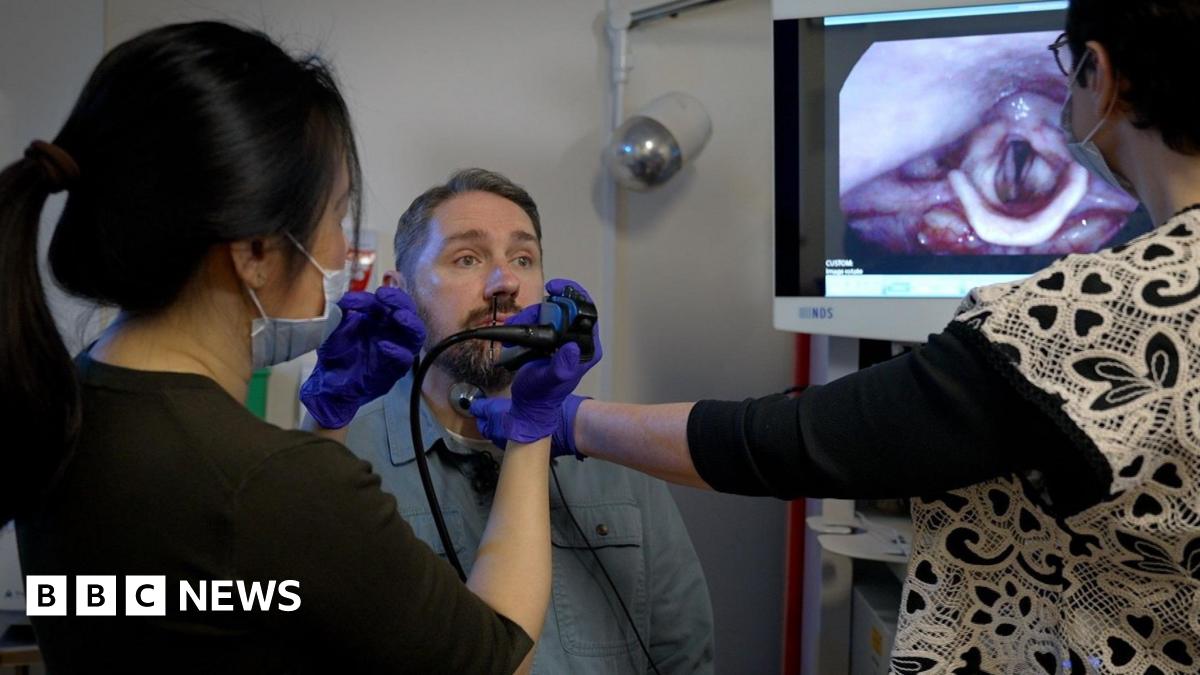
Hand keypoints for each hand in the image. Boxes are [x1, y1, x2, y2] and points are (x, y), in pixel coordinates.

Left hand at [300, 287, 425, 428]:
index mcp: (377, 319)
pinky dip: (398, 351)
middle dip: (399, 300)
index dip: (372, 297)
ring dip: (410, 322)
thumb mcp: (332, 332)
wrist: (329, 386)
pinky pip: (405, 359)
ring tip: (398, 316)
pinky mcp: (395, 370)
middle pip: (407, 311)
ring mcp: (396, 350)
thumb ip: (340, 316)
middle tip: (384, 296)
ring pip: (416, 333)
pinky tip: (384, 346)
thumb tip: (345, 300)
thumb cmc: (334, 356)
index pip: (385, 301)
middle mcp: (390, 331)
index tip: (353, 300)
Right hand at [470, 279, 600, 446]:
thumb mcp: (550, 380)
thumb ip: (562, 366)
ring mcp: (564, 340)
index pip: (588, 312)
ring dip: (531, 316)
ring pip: (549, 313)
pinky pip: (540, 321)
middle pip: (565, 308)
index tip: (554, 289)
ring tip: (516, 326)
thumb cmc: (541, 396)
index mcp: (587, 349)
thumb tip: (572, 347)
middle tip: (528, 317)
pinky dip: (527, 322)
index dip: (574, 295)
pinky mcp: (550, 340)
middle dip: (544, 308)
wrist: (529, 404)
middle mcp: (578, 341)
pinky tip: (516, 330)